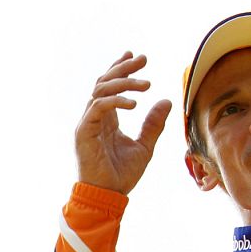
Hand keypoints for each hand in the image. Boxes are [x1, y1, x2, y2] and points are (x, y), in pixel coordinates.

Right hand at [74, 52, 172, 194]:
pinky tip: (135, 103)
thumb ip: (153, 124)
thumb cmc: (122, 175)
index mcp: (105, 119)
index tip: (134, 55)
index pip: (109, 87)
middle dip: (123, 68)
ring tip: (146, 84)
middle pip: (103, 82)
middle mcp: (93, 118)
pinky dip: (116, 101)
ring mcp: (87, 124)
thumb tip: (166, 101)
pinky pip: (98, 107)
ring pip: (100, 91)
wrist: (107, 196)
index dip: (119, 68)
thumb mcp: (145, 146)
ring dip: (123, 83)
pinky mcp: (84, 132)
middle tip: (143, 59)